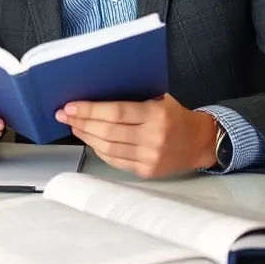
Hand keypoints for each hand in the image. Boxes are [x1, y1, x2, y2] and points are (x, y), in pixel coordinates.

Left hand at [56, 94, 218, 178]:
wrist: (201, 142)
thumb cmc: (176, 116)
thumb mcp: (160, 99)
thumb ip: (134, 97)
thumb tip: (96, 92)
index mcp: (156, 114)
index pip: (116, 112)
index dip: (90, 110)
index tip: (70, 106)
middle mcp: (153, 137)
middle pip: (108, 131)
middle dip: (81, 122)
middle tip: (63, 115)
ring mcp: (150, 157)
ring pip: (108, 148)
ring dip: (86, 136)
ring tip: (74, 126)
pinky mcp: (147, 171)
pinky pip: (115, 161)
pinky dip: (99, 150)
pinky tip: (90, 140)